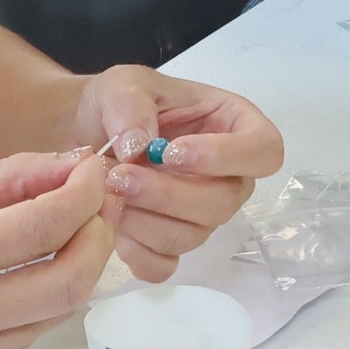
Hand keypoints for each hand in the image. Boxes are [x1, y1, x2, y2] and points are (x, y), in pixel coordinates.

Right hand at [0, 150, 121, 348]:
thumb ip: (1, 182)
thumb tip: (68, 165)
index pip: (41, 227)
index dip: (84, 194)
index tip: (94, 169)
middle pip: (68, 282)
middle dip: (99, 235)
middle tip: (99, 204)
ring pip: (58, 313)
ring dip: (79, 266)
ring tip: (70, 231)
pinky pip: (30, 337)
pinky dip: (44, 300)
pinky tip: (27, 273)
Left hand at [69, 69, 284, 281]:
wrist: (85, 134)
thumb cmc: (117, 103)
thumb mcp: (123, 84)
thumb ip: (131, 106)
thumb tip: (140, 146)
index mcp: (233, 126)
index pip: (264, 151)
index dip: (227, 158)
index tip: (173, 152)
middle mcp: (228, 176)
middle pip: (225, 202)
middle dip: (168, 194)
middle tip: (119, 176)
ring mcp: (201, 214)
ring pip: (192, 235)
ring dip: (145, 220)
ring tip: (106, 194)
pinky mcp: (170, 243)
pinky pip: (164, 264)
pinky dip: (135, 250)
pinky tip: (113, 222)